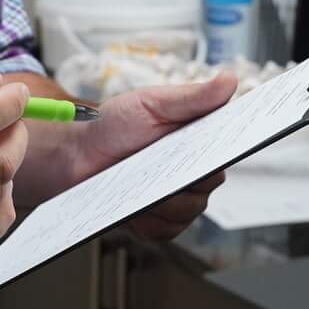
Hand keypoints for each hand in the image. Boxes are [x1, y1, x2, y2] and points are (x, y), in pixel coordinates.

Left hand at [58, 74, 237, 240]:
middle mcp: (195, 171)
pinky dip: (149, 219)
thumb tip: (229, 80)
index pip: (227, 148)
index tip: (208, 148)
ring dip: (164, 198)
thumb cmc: (114, 124)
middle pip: (210, 182)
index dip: (223, 149)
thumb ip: (193, 96)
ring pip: (189, 209)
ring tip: (139, 182)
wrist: (79, 154)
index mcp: (199, 139)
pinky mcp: (161, 223)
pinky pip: (167, 229)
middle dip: (185, 175)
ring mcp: (179, 199)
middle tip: (159, 163)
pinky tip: (133, 204)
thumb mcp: (153, 101)